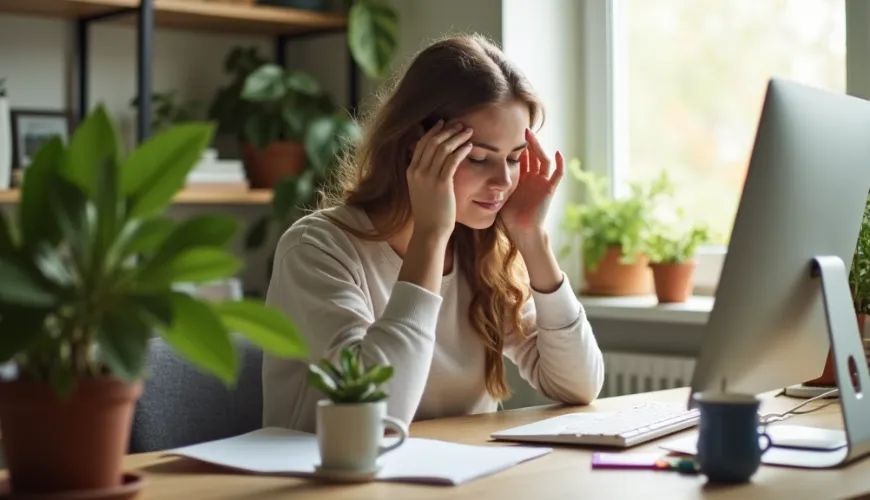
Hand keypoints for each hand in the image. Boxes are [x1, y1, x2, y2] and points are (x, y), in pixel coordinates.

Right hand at [406, 120, 473, 238]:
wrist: (429, 231)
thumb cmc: (429, 213)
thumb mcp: (421, 190)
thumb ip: (424, 175)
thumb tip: (434, 163)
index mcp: (411, 171)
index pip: (421, 143)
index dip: (434, 131)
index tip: (444, 124)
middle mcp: (417, 171)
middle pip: (433, 142)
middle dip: (448, 130)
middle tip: (460, 124)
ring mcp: (428, 177)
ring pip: (443, 148)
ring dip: (457, 137)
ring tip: (468, 132)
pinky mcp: (441, 184)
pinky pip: (452, 160)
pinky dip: (461, 150)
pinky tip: (470, 146)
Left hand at [501, 128, 564, 241]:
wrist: (522, 231)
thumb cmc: (509, 217)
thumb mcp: (499, 194)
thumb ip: (491, 183)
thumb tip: (475, 172)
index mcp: (522, 179)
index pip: (520, 158)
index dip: (516, 146)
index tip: (506, 134)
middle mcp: (533, 178)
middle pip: (532, 155)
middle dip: (528, 143)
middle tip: (521, 129)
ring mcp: (542, 183)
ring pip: (543, 160)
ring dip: (538, 147)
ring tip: (530, 135)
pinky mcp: (549, 189)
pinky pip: (558, 174)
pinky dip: (560, 163)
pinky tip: (558, 152)